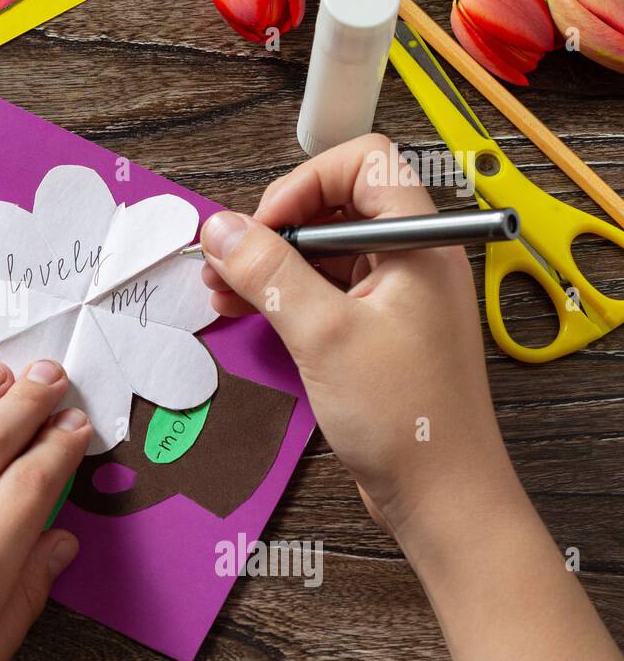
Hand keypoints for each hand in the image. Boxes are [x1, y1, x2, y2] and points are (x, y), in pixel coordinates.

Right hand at [200, 134, 623, 660]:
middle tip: (224, 264)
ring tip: (219, 293)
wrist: (441, 497)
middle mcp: (411, 260)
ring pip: (321, 253)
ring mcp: (394, 298)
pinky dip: (282, 298)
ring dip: (269, 266)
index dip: (306, 183)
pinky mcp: (376, 333)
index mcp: (418, 243)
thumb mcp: (323, 334)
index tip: (263, 226)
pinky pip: (323, 293)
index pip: (364, 163)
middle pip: (335, 207)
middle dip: (272, 229)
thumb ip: (267, 272)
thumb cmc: (403, 417)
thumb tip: (218, 228)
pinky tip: (244, 314)